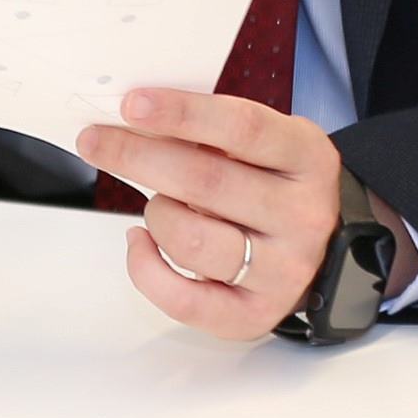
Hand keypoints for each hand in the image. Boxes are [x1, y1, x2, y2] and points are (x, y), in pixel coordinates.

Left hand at [76, 89, 413, 340]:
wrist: (322, 246)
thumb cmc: (271, 181)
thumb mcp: (262, 141)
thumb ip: (211, 128)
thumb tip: (131, 116)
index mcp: (307, 157)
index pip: (242, 128)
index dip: (183, 113)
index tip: (132, 104)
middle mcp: (303, 216)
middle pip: (206, 182)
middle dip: (137, 157)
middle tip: (95, 140)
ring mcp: (284, 271)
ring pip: (192, 242)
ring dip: (155, 213)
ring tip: (156, 201)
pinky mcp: (258, 314)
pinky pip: (185, 300)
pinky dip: (146, 269)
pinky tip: (140, 241)